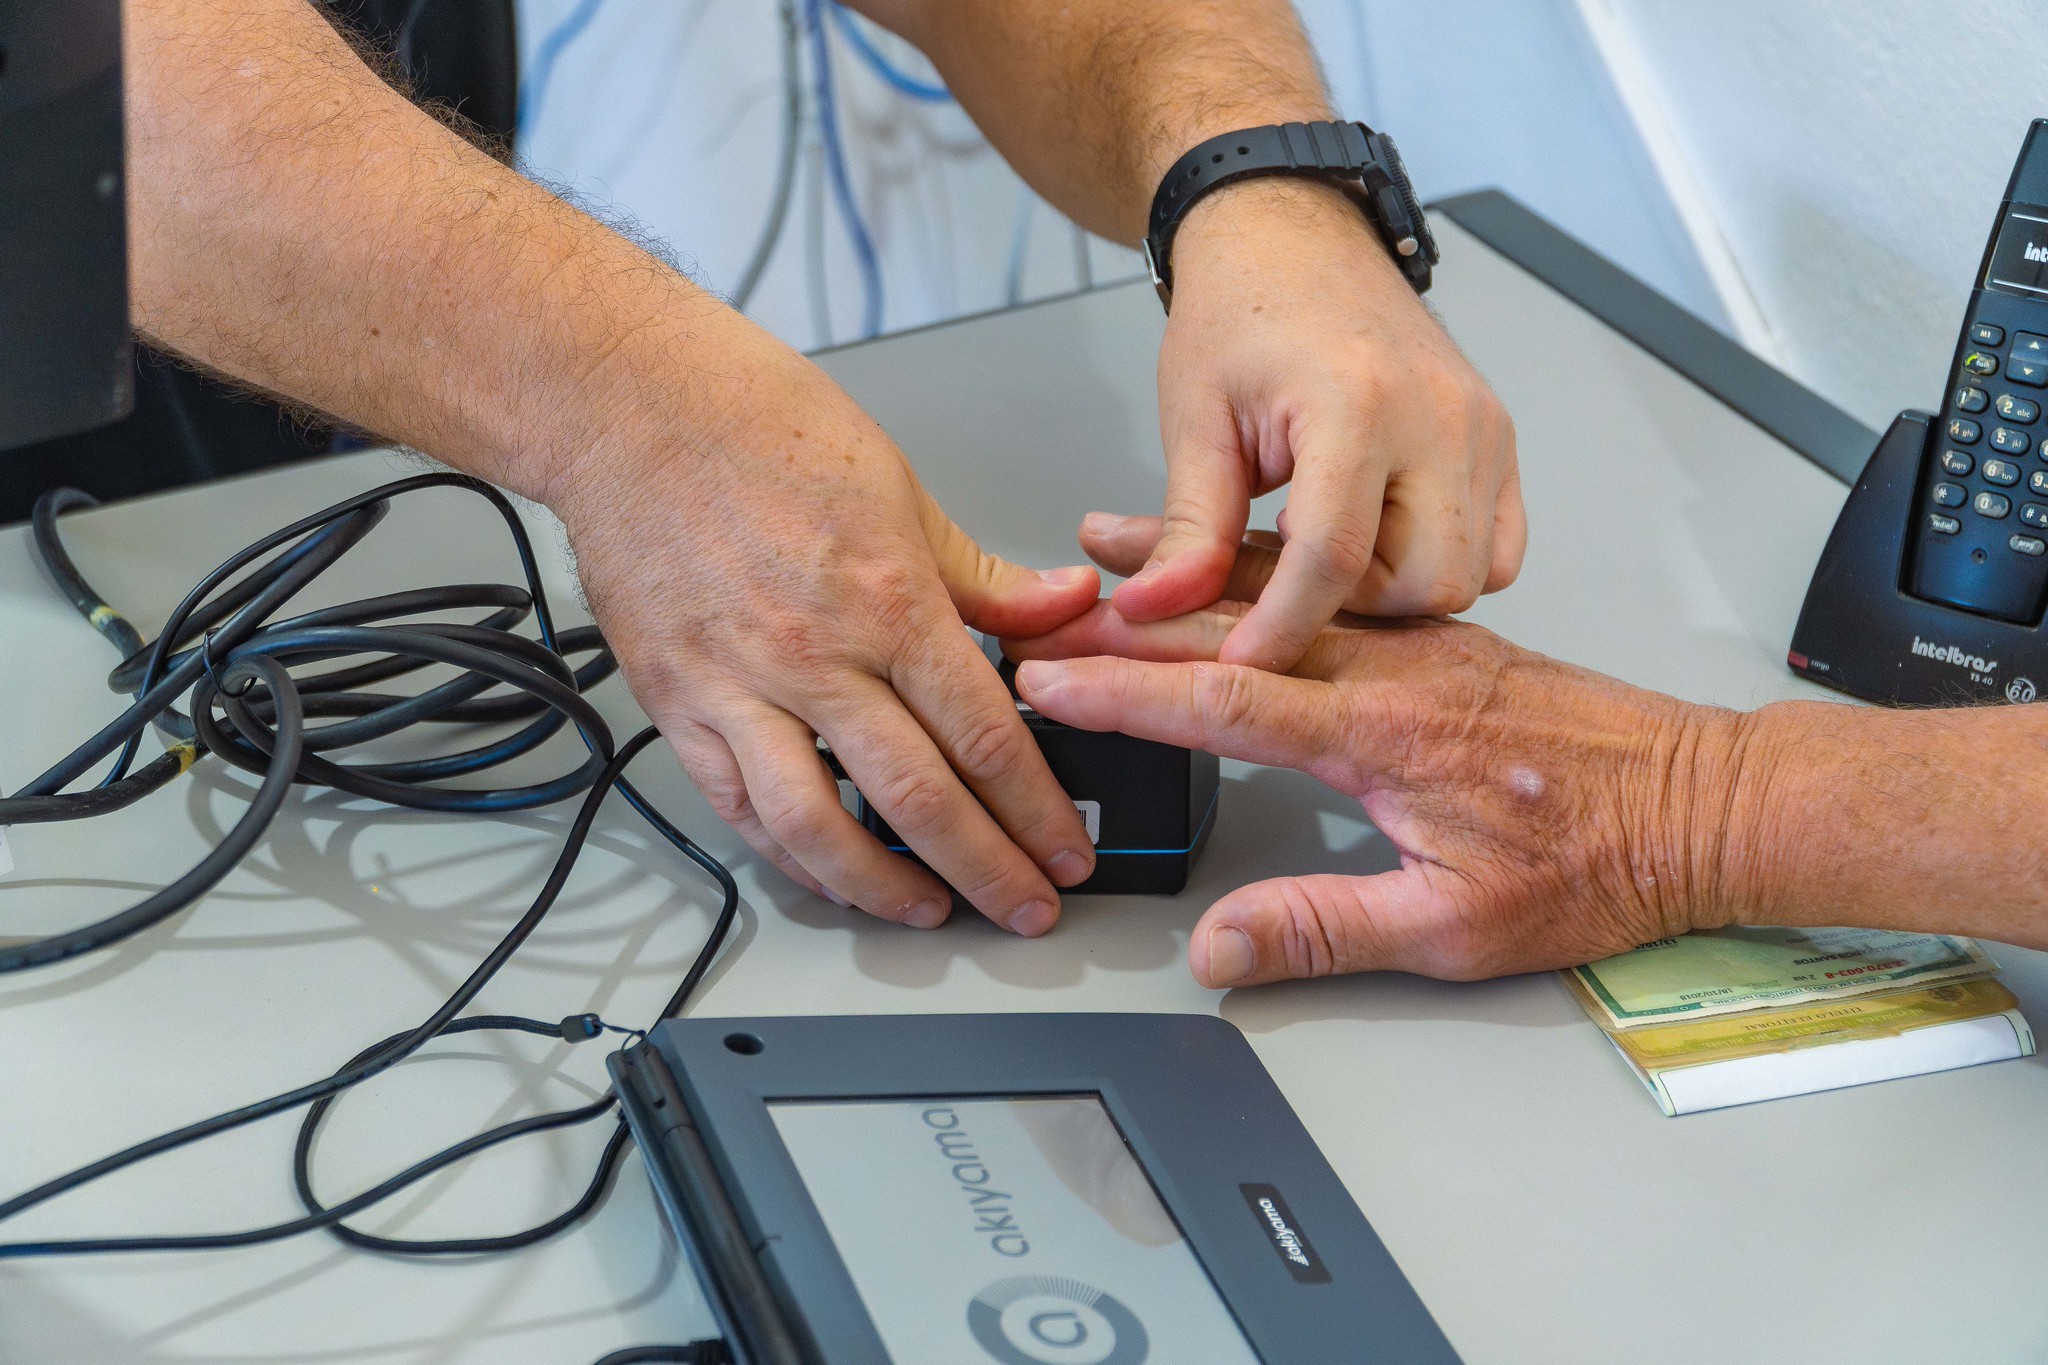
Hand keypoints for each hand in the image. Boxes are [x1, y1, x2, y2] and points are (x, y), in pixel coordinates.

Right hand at [552, 319, 1099, 935]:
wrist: (628, 407)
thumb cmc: (757, 425)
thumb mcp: (901, 488)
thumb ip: (983, 573)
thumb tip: (1062, 610)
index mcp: (886, 599)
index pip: (985, 737)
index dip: (1037, 812)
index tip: (1066, 853)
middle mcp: (814, 656)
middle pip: (919, 799)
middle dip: (987, 871)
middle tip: (1026, 912)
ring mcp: (738, 688)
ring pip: (820, 829)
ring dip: (886, 890)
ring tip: (931, 912)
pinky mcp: (677, 704)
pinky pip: (738, 809)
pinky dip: (790, 856)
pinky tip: (830, 876)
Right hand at [1007, 603, 1752, 984]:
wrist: (1704, 803)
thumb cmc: (1596, 864)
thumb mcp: (1458, 929)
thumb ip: (1328, 929)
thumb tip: (1220, 949)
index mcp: (1385, 735)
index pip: (1223, 703)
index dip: (1126, 691)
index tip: (1054, 679)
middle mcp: (1393, 670)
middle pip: (1232, 629)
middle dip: (1128, 621)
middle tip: (1046, 611)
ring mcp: (1417, 645)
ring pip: (1278, 590)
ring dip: (1184, 574)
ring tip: (1106, 550)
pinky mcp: (1439, 640)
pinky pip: (1330, 586)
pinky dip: (1262, 567)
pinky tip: (1226, 557)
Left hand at [1104, 179, 1525, 669]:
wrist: (1295, 236)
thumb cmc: (1242, 312)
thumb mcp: (1195, 419)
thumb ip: (1187, 529)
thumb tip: (1153, 612)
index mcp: (1359, 403)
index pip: (1333, 558)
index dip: (1282, 628)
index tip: (1239, 664)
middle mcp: (1441, 416)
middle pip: (1424, 582)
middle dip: (1352, 609)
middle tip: (1287, 580)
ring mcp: (1482, 427)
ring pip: (1469, 574)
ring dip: (1397, 590)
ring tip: (1328, 551)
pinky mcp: (1499, 438)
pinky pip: (1497, 545)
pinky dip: (1442, 563)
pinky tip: (1379, 537)